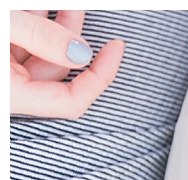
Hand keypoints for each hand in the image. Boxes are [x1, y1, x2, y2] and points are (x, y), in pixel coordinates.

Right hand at [10, 10, 124, 117]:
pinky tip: (43, 7)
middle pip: (57, 69)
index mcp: (12, 96)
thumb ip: (41, 37)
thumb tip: (82, 53)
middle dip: (72, 36)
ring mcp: (5, 77)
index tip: (116, 46)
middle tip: (78, 9)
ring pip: (41, 55)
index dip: (100, 75)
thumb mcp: (4, 24)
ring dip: (55, 26)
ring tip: (66, 5)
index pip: (72, 101)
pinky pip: (23, 47)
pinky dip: (35, 27)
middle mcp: (9, 93)